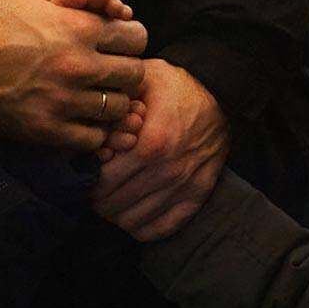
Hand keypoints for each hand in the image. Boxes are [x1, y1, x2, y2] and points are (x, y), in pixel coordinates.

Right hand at [0, 0, 147, 150]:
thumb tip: (105, 1)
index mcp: (80, 27)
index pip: (138, 38)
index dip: (131, 39)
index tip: (119, 44)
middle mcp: (79, 66)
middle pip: (134, 76)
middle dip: (127, 71)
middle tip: (111, 72)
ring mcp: (64, 101)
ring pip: (117, 109)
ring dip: (111, 102)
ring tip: (96, 96)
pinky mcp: (47, 129)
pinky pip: (92, 139)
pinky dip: (92, 131)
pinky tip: (81, 118)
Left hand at [91, 59, 229, 239]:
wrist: (223, 98)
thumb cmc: (177, 88)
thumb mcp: (143, 79)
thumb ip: (114, 96)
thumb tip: (85, 117)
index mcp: (150, 145)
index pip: (102, 181)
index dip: (87, 177)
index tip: (86, 169)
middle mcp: (167, 171)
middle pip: (113, 205)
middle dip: (96, 198)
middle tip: (92, 187)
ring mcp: (182, 187)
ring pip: (132, 221)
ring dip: (114, 214)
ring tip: (109, 199)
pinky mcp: (196, 197)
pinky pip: (160, 229)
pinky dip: (141, 227)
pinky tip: (132, 213)